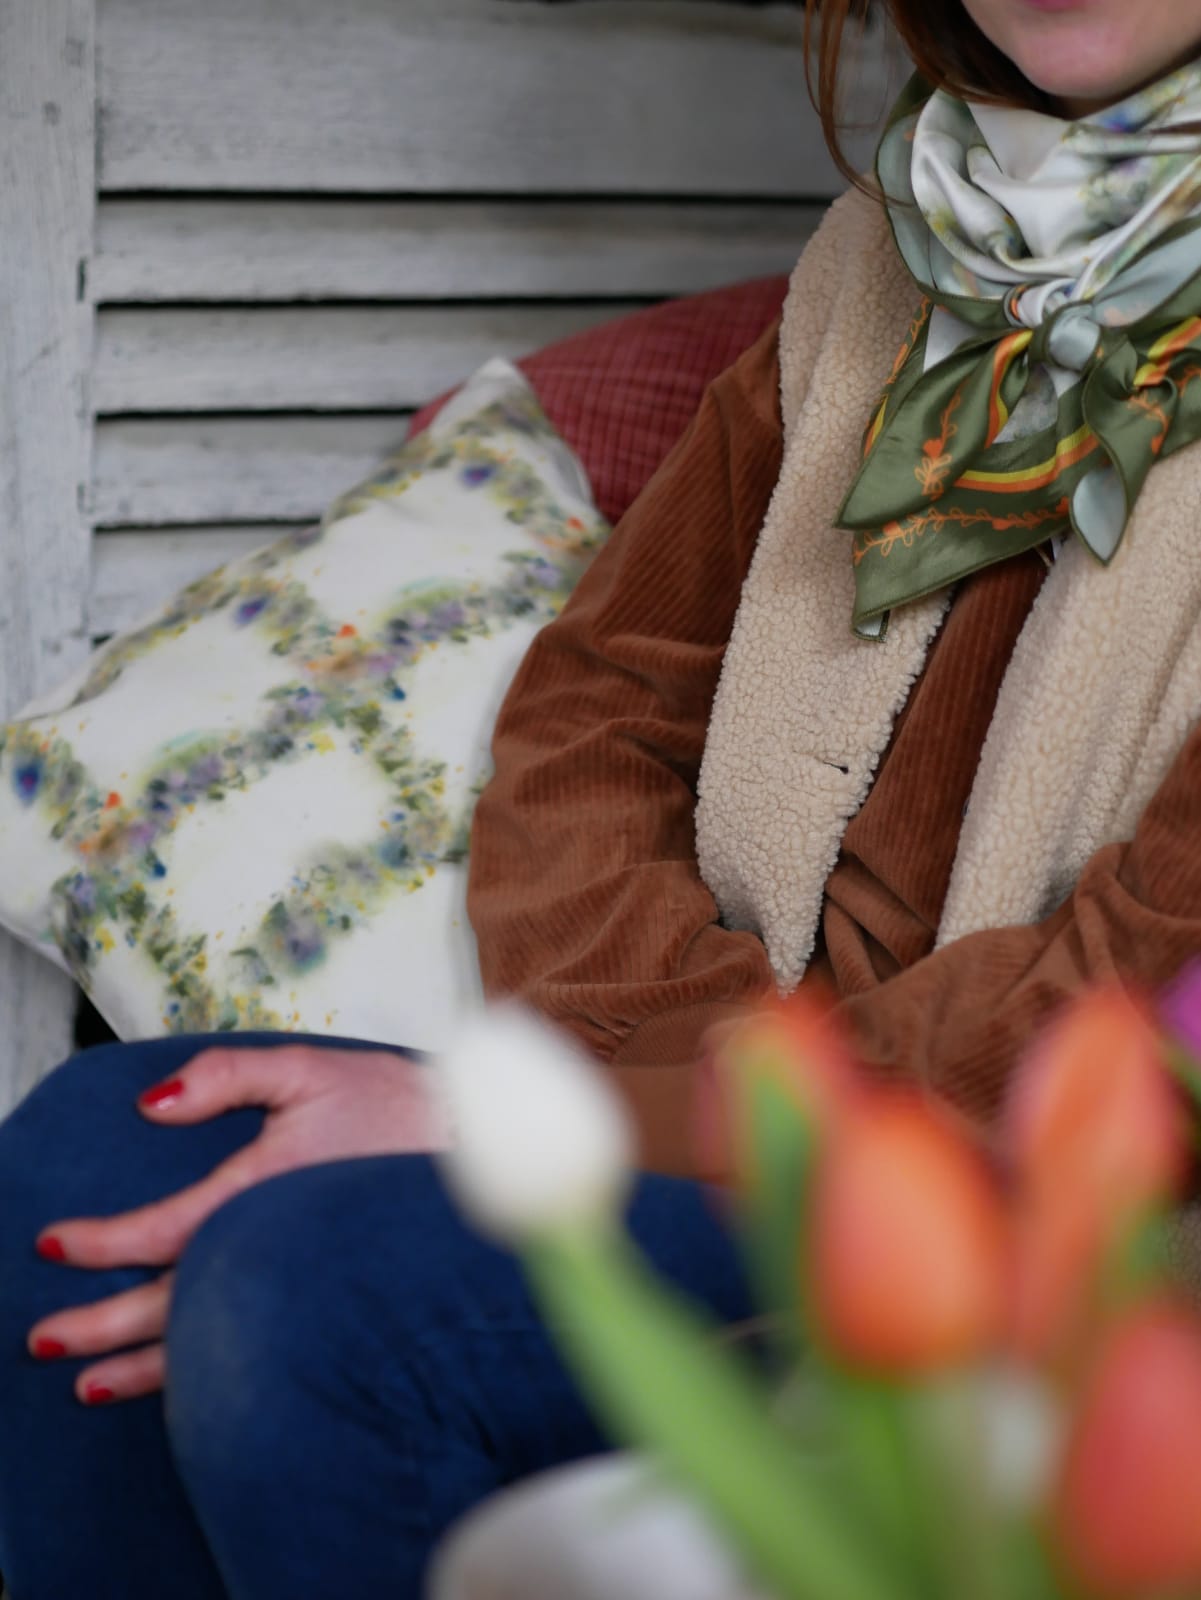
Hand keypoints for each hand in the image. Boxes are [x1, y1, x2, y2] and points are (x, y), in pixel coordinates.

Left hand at [29, 1043, 447, 1404]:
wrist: (477, 1151)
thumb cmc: (394, 1106)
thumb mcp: (309, 1069)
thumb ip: (227, 1078)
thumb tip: (149, 1107)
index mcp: (263, 1191)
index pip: (165, 1231)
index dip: (102, 1242)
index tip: (54, 1245)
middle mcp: (274, 1251)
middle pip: (173, 1303)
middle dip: (102, 1326)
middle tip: (45, 1340)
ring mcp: (299, 1285)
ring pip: (208, 1338)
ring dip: (142, 1368)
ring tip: (87, 1383)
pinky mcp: (320, 1304)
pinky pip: (250, 1345)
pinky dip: (202, 1372)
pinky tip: (174, 1381)